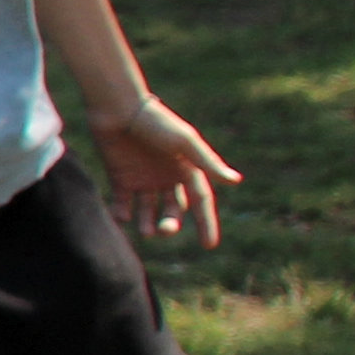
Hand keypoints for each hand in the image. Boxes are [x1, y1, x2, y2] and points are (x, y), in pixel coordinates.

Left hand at [91, 97, 237, 246]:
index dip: (206, 223)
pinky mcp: (120, 177)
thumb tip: (236, 181)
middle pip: (174, 210)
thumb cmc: (156, 122)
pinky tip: (123, 217)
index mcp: (187, 169)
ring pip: (148, 210)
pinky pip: (123, 203)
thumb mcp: (185, 142)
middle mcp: (167, 176)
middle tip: (164, 230)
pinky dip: (123, 213)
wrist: (118, 108)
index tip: (209, 245)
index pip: (201, 201)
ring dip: (148, 223)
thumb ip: (207, 162)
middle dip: (171, 224)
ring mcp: (143, 178)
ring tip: (146, 231)